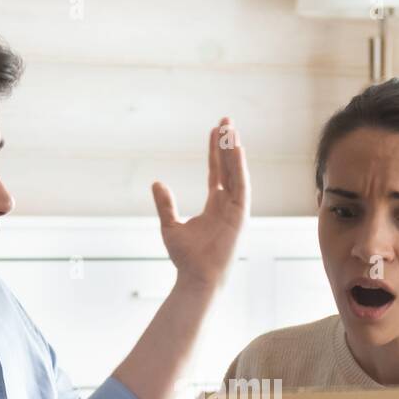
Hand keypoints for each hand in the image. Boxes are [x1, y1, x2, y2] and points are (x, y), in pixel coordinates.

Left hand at [151, 116, 250, 291]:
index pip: (217, 173)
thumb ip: (165, 204)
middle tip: (226, 120)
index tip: (215, 131)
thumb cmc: (186, 258)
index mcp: (215, 206)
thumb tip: (157, 183)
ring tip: (230, 128)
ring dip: (234, 150)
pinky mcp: (241, 215)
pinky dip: (239, 167)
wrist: (196, 278)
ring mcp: (236, 209)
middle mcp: (228, 205)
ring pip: (236, 173)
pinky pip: (241, 186)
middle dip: (227, 144)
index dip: (216, 152)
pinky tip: (236, 149)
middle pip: (229, 168)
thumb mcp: (170, 226)